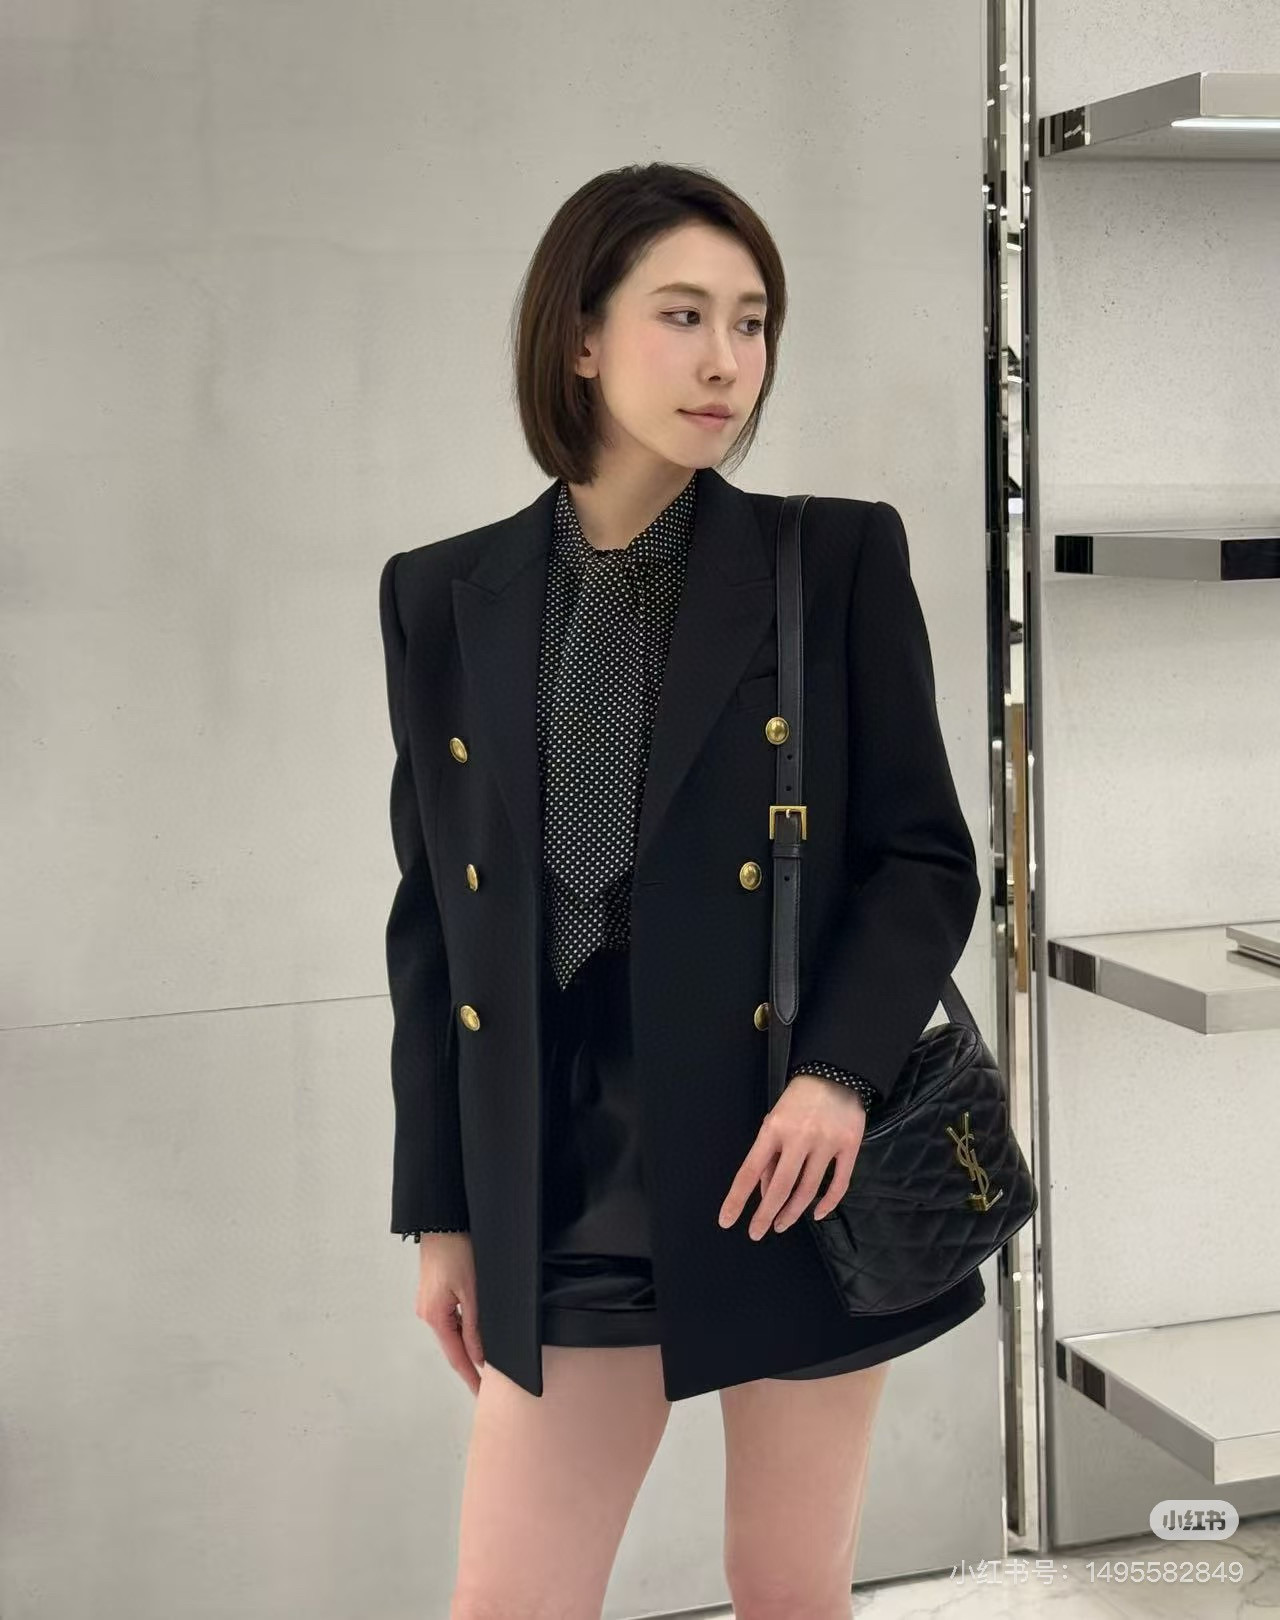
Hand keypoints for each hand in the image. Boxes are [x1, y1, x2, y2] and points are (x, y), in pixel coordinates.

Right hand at [415, 1232, 485, 1394]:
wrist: (442, 1221)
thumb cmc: (457, 1250)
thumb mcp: (472, 1292)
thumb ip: (474, 1327)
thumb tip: (479, 1357)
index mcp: (435, 1316)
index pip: (456, 1356)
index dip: (471, 1377)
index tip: (481, 1394)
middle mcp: (427, 1313)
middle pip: (452, 1346)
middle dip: (470, 1364)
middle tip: (488, 1383)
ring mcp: (428, 1303)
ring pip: (452, 1332)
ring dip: (467, 1345)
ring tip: (486, 1361)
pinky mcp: (433, 1293)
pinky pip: (450, 1318)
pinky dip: (463, 1329)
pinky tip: (475, 1333)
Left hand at [718, 1074, 867, 1239]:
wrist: (835, 1073)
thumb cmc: (798, 1101)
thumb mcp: (774, 1120)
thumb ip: (769, 1156)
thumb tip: (765, 1195)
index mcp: (773, 1128)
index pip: (750, 1170)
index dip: (737, 1198)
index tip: (726, 1221)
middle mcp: (799, 1136)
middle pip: (780, 1187)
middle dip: (766, 1215)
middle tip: (757, 1233)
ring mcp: (826, 1142)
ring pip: (808, 1189)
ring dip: (793, 1212)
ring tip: (782, 1224)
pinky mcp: (849, 1145)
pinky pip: (839, 1183)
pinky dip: (828, 1203)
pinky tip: (817, 1213)